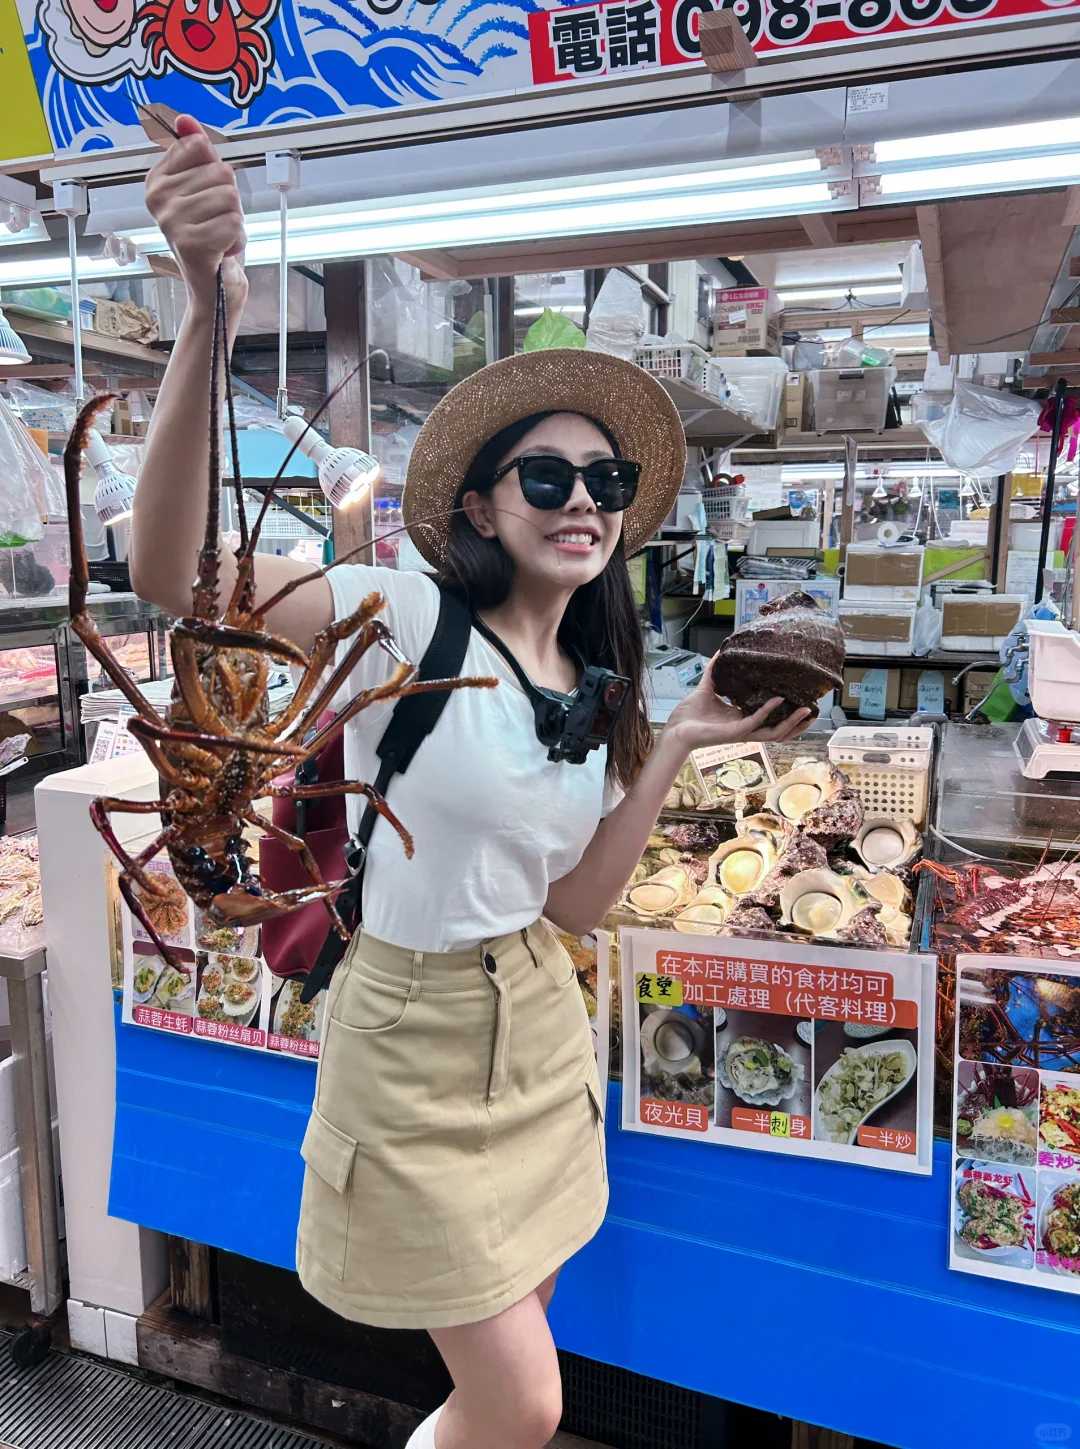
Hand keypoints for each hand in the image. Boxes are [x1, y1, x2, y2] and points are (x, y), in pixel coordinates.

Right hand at [145, 114, 246, 310]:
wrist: (213, 283)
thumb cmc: (210, 232)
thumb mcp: (204, 188)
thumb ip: (196, 152)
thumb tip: (184, 118)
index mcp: (156, 180)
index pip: (200, 147)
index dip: (217, 171)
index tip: (207, 195)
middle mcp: (157, 198)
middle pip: (221, 173)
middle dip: (230, 199)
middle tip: (216, 221)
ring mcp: (171, 221)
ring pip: (230, 198)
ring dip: (236, 221)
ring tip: (220, 235)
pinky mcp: (190, 243)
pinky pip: (234, 223)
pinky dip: (238, 239)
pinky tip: (222, 250)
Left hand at [665, 659, 813, 753]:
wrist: (676, 729)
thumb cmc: (689, 714)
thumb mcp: (707, 688)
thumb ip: (715, 671)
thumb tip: (720, 652)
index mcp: (742, 720)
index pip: (771, 721)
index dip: (788, 716)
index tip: (803, 703)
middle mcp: (746, 728)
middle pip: (780, 731)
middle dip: (798, 724)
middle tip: (813, 712)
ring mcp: (742, 732)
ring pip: (775, 732)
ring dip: (792, 723)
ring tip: (806, 711)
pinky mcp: (734, 733)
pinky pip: (756, 722)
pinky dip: (768, 711)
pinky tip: (778, 699)